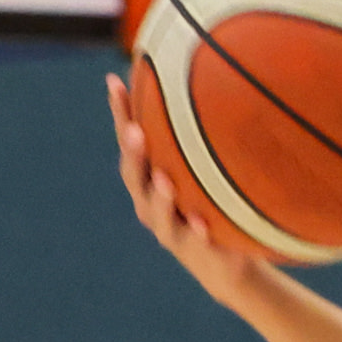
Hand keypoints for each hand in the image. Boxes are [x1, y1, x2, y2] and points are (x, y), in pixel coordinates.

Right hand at [105, 73, 276, 307]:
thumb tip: (220, 76)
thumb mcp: (208, 170)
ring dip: (161, 197)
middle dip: (134, 154)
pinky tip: (203, 225)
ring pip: (157, 213)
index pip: (131, 141)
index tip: (114, 83)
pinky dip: (198, 234)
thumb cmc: (213, 206)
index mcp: (149, 178)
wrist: (228, 265)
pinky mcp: (194, 254)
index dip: (121, 114)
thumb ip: (203, 137)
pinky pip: (196, 244)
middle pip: (134, 176)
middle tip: (135, 132)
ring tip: (165, 182)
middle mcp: (150, 203)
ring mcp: (170, 230)